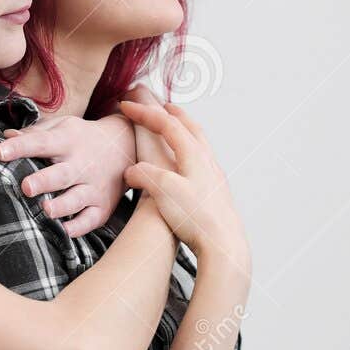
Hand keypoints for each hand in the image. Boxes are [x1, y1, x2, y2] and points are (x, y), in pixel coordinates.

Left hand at [0, 112, 134, 237]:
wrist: (127, 146)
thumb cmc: (82, 138)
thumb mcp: (62, 126)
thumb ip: (35, 133)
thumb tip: (7, 137)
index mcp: (68, 141)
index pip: (42, 142)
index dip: (21, 147)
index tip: (1, 152)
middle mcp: (82, 164)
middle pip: (62, 174)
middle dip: (44, 181)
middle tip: (26, 187)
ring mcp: (94, 187)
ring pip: (78, 199)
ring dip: (62, 206)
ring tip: (46, 210)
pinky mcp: (102, 206)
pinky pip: (92, 219)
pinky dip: (80, 227)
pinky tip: (65, 231)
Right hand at [117, 100, 247, 267]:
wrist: (222, 245)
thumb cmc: (196, 218)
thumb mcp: (163, 191)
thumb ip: (145, 175)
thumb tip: (133, 172)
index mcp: (194, 154)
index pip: (167, 124)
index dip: (144, 113)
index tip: (126, 105)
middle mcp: (207, 161)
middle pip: (189, 127)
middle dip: (171, 114)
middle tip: (160, 106)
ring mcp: (214, 176)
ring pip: (199, 143)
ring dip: (185, 130)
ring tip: (175, 129)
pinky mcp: (215, 193)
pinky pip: (203, 161)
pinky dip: (191, 151)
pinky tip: (187, 164)